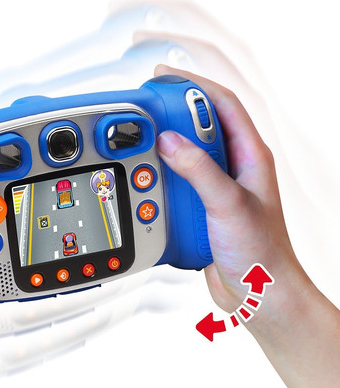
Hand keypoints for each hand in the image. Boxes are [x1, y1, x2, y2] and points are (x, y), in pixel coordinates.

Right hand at [155, 65, 339, 387]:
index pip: (222, 105)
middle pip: (199, 127)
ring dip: (162, 151)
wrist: (258, 292)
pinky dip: (160, 181)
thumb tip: (170, 142)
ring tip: (141, 148)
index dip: (194, 86)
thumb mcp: (228, 204)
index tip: (164, 80)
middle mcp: (233, 169)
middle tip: (145, 112)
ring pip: (184, 157)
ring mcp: (216, 189)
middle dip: (171, 116)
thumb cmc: (261, 252)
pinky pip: (176, 185)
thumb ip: (199, 170)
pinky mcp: (201, 209)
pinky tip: (148, 185)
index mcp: (250, 157)